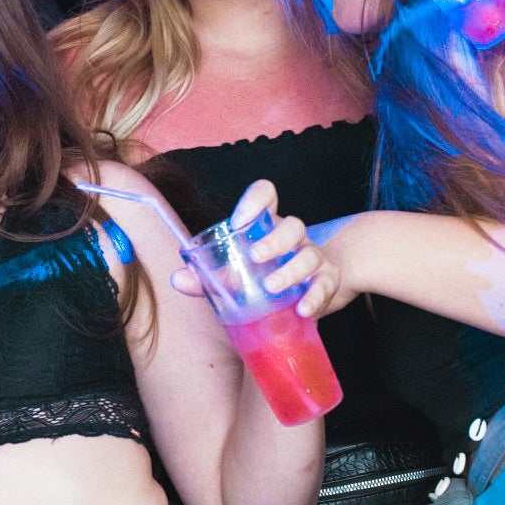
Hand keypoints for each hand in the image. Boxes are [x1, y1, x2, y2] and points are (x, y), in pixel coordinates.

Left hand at [168, 180, 342, 317]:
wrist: (311, 293)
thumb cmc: (266, 278)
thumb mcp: (236, 275)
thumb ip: (206, 278)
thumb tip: (177, 279)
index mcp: (268, 227)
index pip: (266, 195)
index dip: (254, 201)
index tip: (238, 221)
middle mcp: (293, 239)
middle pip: (293, 225)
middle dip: (274, 240)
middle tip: (254, 257)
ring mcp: (313, 259)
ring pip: (309, 255)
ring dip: (290, 271)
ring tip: (271, 287)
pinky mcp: (327, 282)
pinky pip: (325, 286)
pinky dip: (315, 297)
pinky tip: (302, 309)